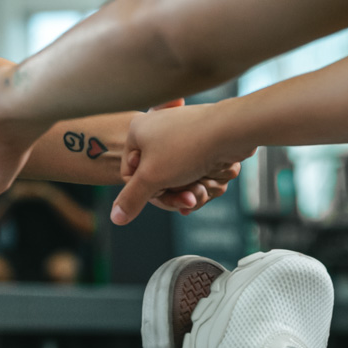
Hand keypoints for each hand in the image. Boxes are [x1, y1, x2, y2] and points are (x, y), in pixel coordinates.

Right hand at [112, 100, 252, 224]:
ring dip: (192, 189)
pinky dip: (203, 179)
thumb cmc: (187, 147)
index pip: (131, 174)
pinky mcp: (200, 141)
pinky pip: (195, 170)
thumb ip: (131, 199)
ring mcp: (180, 135)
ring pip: (179, 177)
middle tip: (189, 198)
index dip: (147, 191)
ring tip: (202, 186)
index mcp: (138, 132)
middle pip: (157, 179)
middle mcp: (157, 131)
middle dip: (175, 193)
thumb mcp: (152, 177)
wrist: (230, 130)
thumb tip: (116, 218)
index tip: (163, 193)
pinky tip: (209, 181)